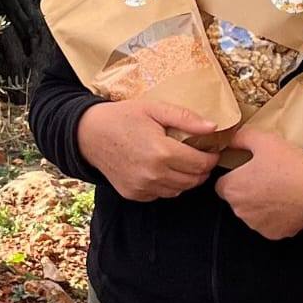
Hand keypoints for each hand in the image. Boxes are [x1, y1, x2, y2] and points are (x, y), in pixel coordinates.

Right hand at [75, 100, 222, 201]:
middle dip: (201, 169)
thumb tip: (213, 128)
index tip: (211, 150)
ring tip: (182, 162)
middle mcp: (153, 174)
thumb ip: (185, 118)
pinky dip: (168, 185)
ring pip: (179, 190)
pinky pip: (161, 194)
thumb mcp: (154, 109)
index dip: (211, 157)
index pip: (201, 164)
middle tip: (199, 156)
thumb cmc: (122, 117)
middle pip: (193, 180)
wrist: (89, 134)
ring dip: (186, 179)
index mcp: (162, 152)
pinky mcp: (134, 194)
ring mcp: (143, 187)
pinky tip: (163, 170)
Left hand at [214, 125, 302, 238]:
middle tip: (266, 177)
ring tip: (278, 190)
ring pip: (252, 213)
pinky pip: (268, 224)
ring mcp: (256, 225)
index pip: (221, 184)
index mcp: (232, 189)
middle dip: (246, 190)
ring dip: (259, 204)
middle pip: (236, 199)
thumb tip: (230, 140)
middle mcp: (240, 211)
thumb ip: (240, 138)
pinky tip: (286, 203)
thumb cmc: (289, 164)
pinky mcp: (273, 234)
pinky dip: (274, 216)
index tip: (247, 171)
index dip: (233, 176)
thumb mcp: (263, 140)